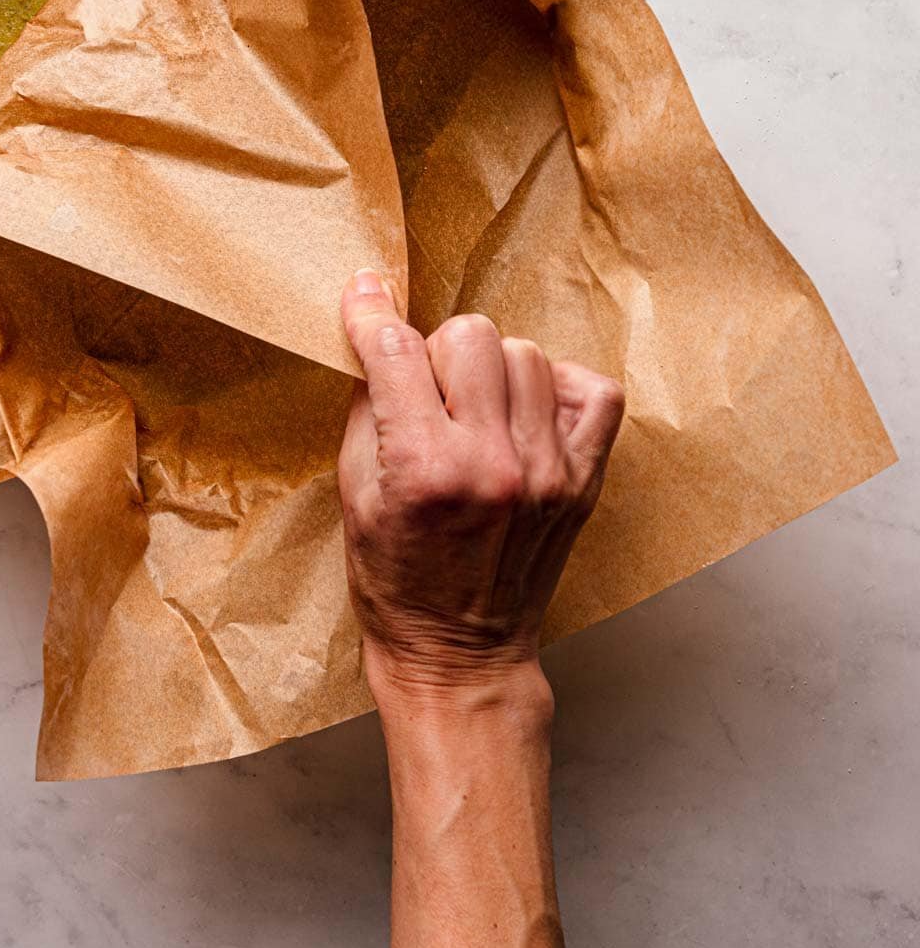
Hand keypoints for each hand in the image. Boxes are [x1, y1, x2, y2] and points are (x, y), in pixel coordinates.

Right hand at [338, 271, 623, 705]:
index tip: (365, 293)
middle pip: (470, 335)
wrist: (459, 654)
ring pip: (526, 353)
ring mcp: (548, 472)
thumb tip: (377, 332)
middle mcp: (492, 463)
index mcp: (423, 468)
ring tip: (475, 410)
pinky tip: (527, 413)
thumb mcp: (354, 493)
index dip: (371, 312)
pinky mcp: (583, 482)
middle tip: (426, 391)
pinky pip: (592, 391)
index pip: (396, 350)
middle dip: (437, 351)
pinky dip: (558, 388)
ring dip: (492, 370)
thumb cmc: (395, 581)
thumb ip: (369, 407)